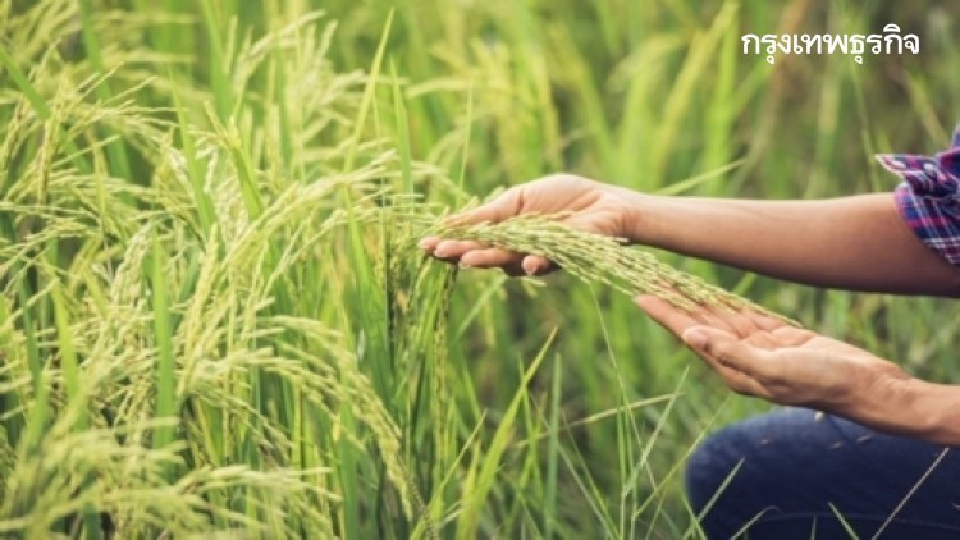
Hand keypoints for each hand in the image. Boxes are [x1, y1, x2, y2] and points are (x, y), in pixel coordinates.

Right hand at [418, 174, 637, 275]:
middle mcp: (517, 250)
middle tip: (440, 252)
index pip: (472, 241)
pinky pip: (545, 263)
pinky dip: (535, 262)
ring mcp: (538, 256)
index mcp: (505, 234)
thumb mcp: (520, 198)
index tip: (425, 244)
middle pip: (484, 254)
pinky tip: (525, 262)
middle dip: (461, 253)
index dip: (450, 243)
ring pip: (508, 261)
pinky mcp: (562, 257)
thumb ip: (490, 213)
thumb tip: (451, 221)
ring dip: (488, 260)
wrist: (604, 203)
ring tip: (468, 259)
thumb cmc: (563, 198)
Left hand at [635, 296, 910, 412]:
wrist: (867, 387)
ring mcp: (761, 350)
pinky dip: (728, 302)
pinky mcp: (780, 340)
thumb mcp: (775, 369)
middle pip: (700, 323)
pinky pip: (746, 316)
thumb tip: (692, 336)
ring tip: (673, 279)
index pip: (691, 335)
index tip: (640, 295)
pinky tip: (712, 292)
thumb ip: (733, 353)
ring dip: (698, 298)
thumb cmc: (823, 383)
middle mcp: (742, 360)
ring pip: (722, 317)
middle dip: (675, 301)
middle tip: (649, 276)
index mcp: (735, 371)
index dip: (665, 314)